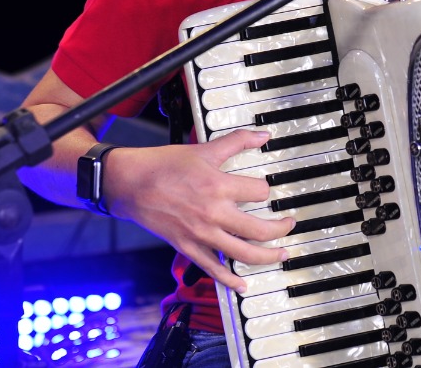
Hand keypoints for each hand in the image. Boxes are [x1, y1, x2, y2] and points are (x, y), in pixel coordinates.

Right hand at [103, 129, 294, 293]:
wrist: (130, 184)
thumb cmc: (164, 165)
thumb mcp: (204, 149)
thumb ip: (236, 141)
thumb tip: (263, 135)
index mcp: (219, 186)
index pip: (260, 192)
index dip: (267, 189)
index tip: (266, 190)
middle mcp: (214, 213)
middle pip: (259, 229)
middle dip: (281, 229)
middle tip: (289, 226)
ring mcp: (201, 234)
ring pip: (243, 253)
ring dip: (267, 256)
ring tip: (281, 254)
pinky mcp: (188, 247)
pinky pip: (213, 268)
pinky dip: (230, 279)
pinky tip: (243, 285)